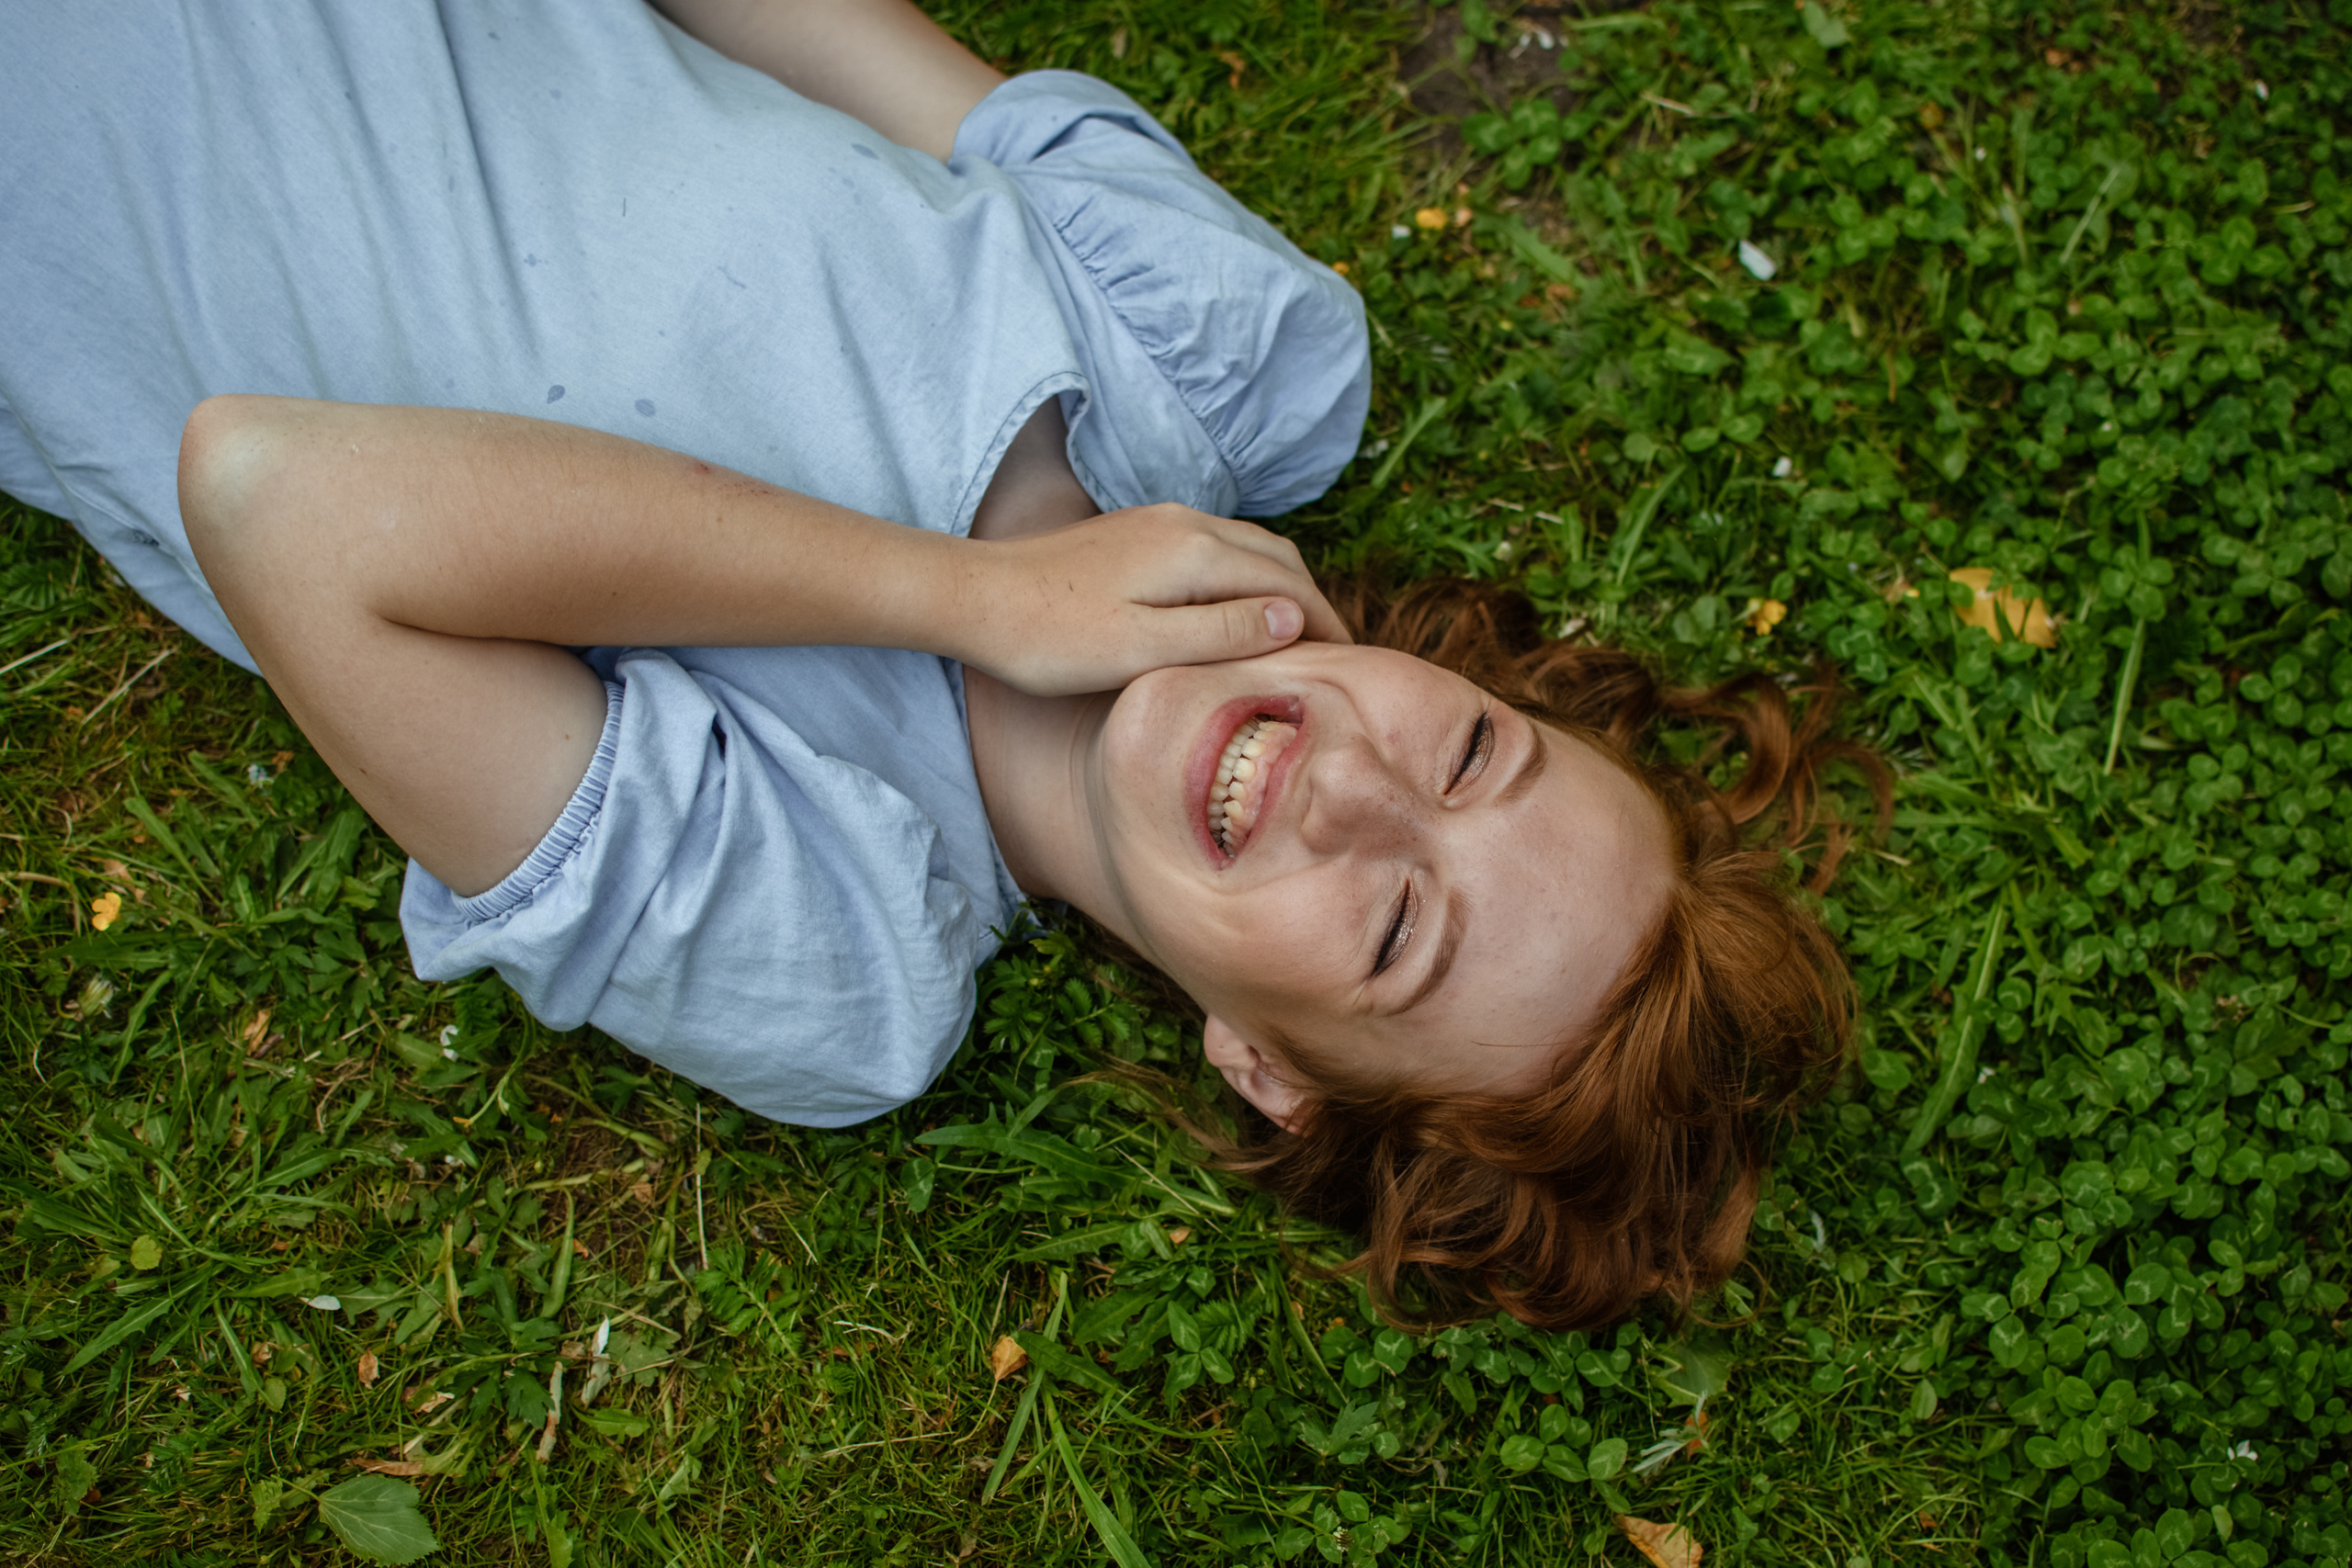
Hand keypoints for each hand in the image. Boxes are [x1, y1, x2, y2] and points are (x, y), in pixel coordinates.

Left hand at [949, 504, 1349, 695]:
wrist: (974, 597)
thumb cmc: (1050, 637)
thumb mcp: (1142, 648)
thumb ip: (1223, 631)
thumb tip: (1295, 616)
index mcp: (1195, 552)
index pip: (1289, 584)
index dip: (1326, 625)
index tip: (1350, 664)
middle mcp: (1186, 524)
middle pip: (1277, 557)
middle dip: (1312, 601)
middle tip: (1333, 653)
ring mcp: (1159, 522)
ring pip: (1247, 547)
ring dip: (1280, 587)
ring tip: (1295, 637)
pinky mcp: (1136, 532)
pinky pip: (1216, 547)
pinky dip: (1246, 577)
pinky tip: (1236, 611)